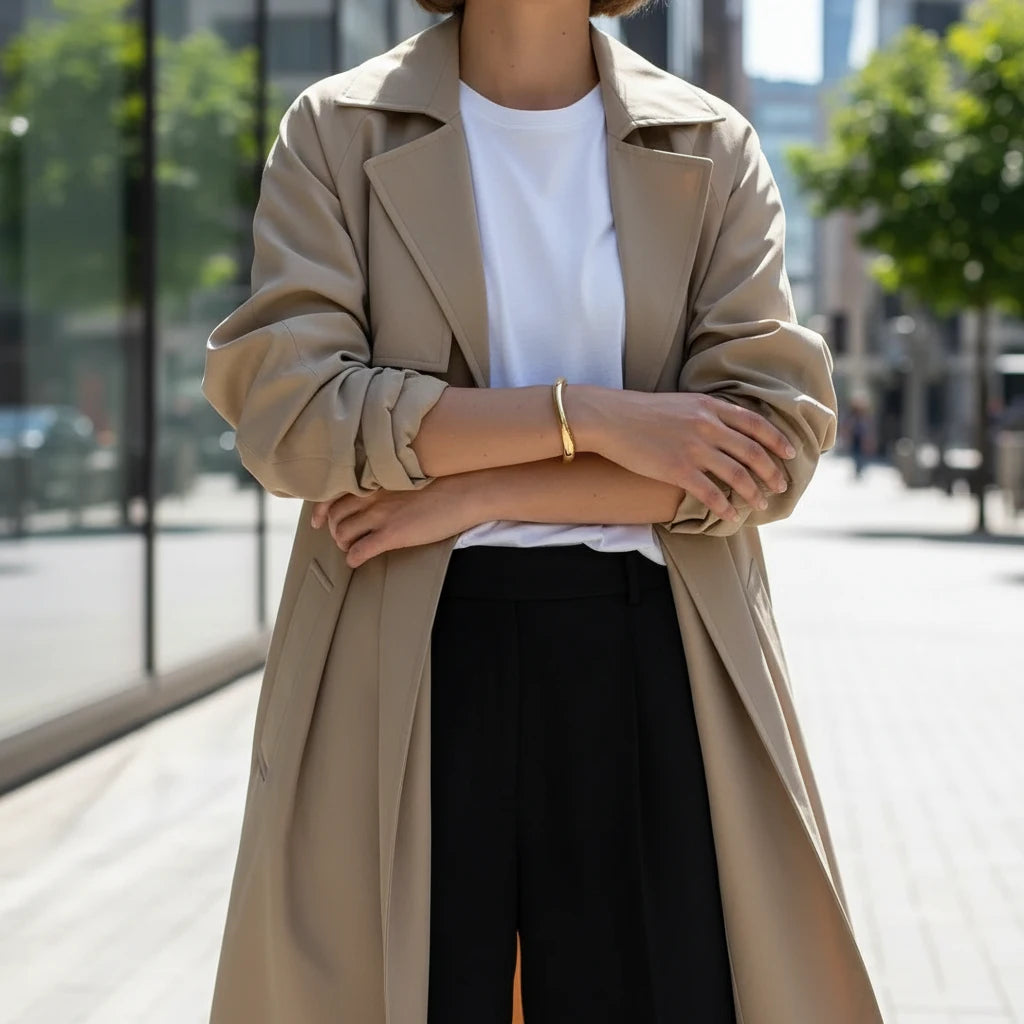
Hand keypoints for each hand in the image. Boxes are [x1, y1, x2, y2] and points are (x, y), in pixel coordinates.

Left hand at [309, 476, 483, 568]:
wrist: (466, 492)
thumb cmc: (444, 482)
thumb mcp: (406, 475)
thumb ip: (386, 482)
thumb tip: (375, 493)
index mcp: (375, 479)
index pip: (334, 493)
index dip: (321, 510)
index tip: (317, 520)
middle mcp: (372, 495)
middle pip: (335, 516)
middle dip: (335, 530)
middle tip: (344, 538)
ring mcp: (380, 515)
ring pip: (342, 534)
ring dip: (343, 544)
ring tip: (353, 548)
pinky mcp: (391, 534)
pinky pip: (359, 551)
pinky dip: (353, 558)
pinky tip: (357, 560)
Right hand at [584, 389, 796, 522]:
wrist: (610, 418)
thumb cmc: (641, 411)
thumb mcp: (681, 403)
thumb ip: (706, 413)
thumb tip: (726, 429)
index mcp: (710, 407)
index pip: (755, 424)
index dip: (777, 440)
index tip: (790, 453)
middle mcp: (708, 426)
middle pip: (753, 452)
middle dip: (771, 472)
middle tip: (780, 486)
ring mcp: (694, 448)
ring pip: (737, 474)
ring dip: (753, 492)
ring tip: (760, 503)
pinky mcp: (677, 469)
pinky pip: (709, 492)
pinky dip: (724, 506)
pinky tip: (731, 515)